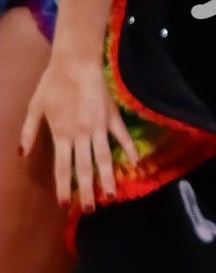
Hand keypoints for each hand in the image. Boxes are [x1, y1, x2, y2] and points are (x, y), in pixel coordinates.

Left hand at [20, 51, 136, 210]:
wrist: (76, 63)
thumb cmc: (53, 83)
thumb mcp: (35, 106)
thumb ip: (29, 131)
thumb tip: (22, 154)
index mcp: (62, 134)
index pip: (62, 166)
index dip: (64, 187)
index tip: (65, 204)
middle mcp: (82, 134)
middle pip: (85, 168)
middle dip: (87, 191)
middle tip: (90, 210)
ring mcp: (100, 127)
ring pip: (105, 158)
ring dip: (108, 179)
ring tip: (111, 197)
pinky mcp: (113, 117)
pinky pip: (122, 137)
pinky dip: (130, 151)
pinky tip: (135, 165)